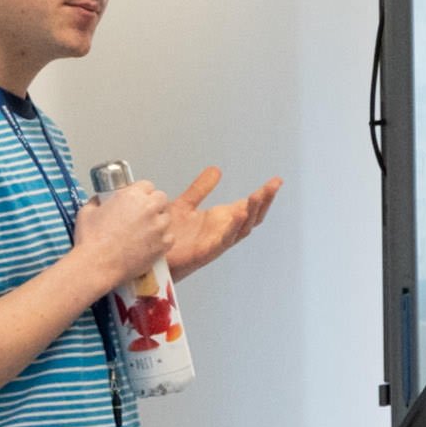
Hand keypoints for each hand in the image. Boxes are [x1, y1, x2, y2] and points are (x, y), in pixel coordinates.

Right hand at [73, 174, 183, 285]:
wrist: (98, 264)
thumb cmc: (91, 239)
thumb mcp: (87, 212)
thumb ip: (97, 201)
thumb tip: (99, 200)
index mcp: (131, 196)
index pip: (147, 185)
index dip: (142, 192)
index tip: (137, 199)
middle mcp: (148, 208)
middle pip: (161, 198)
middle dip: (153, 204)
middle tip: (143, 214)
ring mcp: (158, 227)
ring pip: (166, 218)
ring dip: (158, 222)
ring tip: (145, 231)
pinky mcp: (163, 244)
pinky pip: (169, 237)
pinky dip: (162, 240)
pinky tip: (150, 243)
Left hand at [157, 165, 280, 276]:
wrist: (150, 256)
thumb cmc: (168, 235)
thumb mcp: (185, 205)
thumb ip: (201, 189)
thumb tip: (217, 170)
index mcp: (220, 221)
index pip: (248, 206)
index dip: (262, 195)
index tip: (275, 181)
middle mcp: (221, 232)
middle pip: (251, 218)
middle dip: (263, 203)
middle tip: (272, 186)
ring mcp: (215, 244)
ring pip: (240, 229)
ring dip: (250, 213)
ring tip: (256, 197)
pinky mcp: (203, 253)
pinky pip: (222, 241)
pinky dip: (232, 229)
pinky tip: (238, 215)